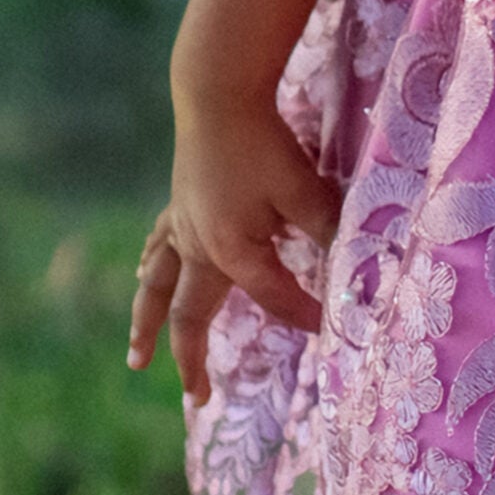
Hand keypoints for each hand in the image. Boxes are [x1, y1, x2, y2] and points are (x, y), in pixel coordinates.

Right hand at [126, 100, 345, 403]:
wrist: (218, 94)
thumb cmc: (264, 143)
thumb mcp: (305, 190)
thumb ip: (328, 230)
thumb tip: (357, 264)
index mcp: (231, 253)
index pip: (275, 299)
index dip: (305, 316)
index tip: (331, 332)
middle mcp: (198, 249)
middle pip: (191, 316)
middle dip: (193, 360)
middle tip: (197, 400)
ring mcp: (181, 227)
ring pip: (157, 288)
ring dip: (147, 325)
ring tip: (136, 359)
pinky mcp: (178, 205)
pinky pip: (158, 249)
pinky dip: (150, 270)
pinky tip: (143, 275)